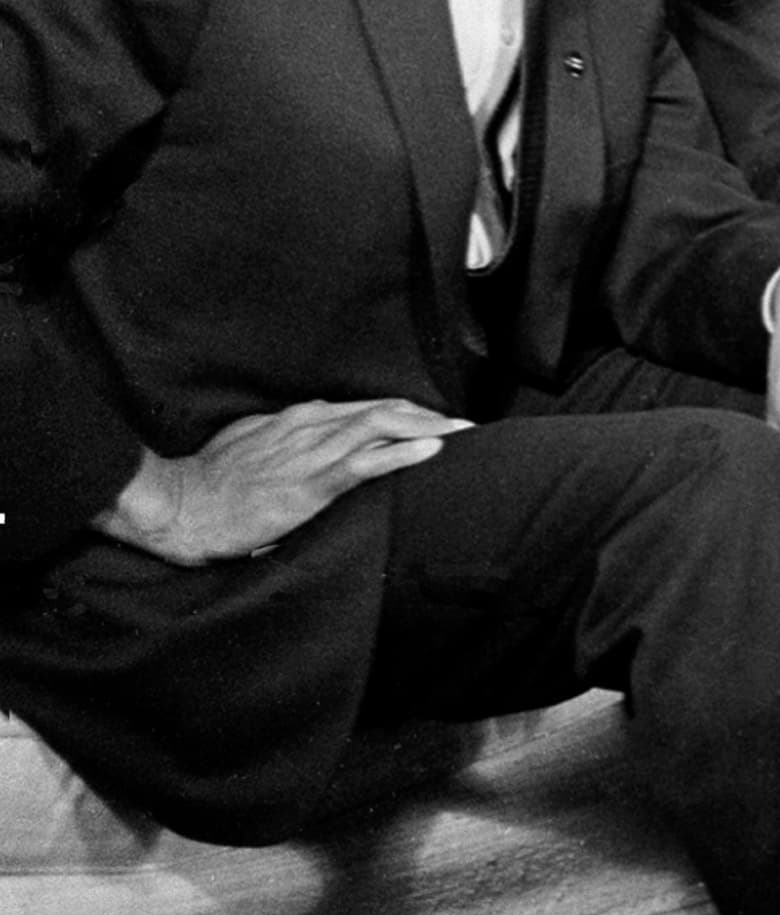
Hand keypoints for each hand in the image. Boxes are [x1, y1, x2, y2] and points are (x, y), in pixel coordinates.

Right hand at [93, 398, 469, 564]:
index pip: (363, 408)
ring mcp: (311, 452)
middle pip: (381, 411)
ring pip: (381, 427)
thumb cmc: (211, 480)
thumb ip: (287, 439)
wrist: (180, 506)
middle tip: (464, 424)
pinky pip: (365, 462)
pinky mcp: (310, 483)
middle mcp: (310, 426)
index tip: (434, 418)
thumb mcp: (252, 444)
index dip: (403, 411)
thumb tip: (313, 441)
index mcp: (298, 418)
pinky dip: (402, 452)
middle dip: (426, 415)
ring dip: (427, 428)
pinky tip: (432, 448)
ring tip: (462, 431)